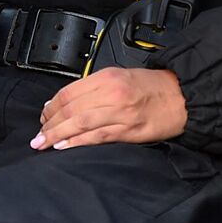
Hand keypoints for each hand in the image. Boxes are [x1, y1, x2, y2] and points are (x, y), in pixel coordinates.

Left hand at [32, 68, 187, 149]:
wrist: (183, 96)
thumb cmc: (154, 87)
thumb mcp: (122, 76)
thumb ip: (96, 88)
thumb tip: (69, 102)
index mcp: (107, 77)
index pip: (69, 92)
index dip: (52, 106)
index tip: (44, 116)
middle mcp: (111, 93)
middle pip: (70, 108)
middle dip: (49, 123)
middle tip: (38, 135)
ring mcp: (119, 112)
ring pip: (79, 123)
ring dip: (56, 135)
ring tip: (42, 144)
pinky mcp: (128, 130)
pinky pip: (96, 136)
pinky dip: (77, 142)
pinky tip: (63, 146)